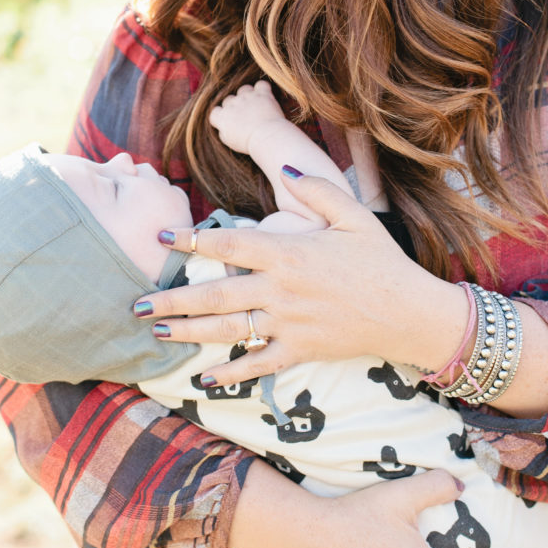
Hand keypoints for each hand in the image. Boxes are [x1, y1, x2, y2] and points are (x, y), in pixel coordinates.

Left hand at [136, 172, 449, 377]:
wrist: (410, 312)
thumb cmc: (382, 260)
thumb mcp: (354, 215)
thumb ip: (317, 188)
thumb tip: (287, 167)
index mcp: (290, 252)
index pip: (230, 242)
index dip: (192, 239)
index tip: (163, 237)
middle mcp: (282, 289)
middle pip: (216, 293)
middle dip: (173, 300)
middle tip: (137, 305)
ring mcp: (289, 323)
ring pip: (228, 329)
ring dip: (189, 333)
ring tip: (157, 333)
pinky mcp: (301, 351)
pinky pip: (259, 364)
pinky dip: (231, 375)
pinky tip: (204, 381)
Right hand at [209, 79, 286, 155]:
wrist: (265, 137)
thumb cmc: (247, 143)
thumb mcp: (229, 141)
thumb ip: (223, 131)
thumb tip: (222, 127)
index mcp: (222, 116)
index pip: (215, 111)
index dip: (222, 116)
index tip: (229, 122)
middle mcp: (232, 103)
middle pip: (229, 99)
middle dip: (235, 106)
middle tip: (245, 117)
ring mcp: (247, 97)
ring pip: (244, 89)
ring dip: (248, 95)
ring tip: (255, 106)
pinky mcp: (262, 94)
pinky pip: (261, 85)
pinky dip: (263, 89)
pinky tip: (265, 97)